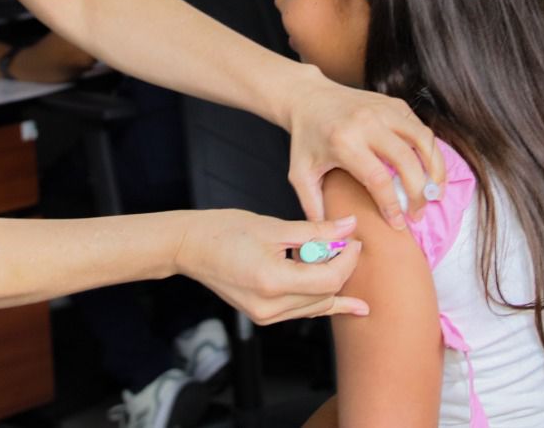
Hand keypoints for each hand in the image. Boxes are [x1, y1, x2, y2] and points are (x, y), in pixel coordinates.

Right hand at [174, 211, 367, 324]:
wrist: (191, 246)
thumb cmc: (225, 230)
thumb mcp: (274, 226)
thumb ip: (315, 230)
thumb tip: (348, 227)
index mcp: (272, 282)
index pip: (329, 280)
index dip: (347, 259)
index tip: (352, 239)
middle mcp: (270, 307)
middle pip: (326, 294)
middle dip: (342, 268)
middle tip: (346, 243)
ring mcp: (265, 316)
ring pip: (317, 306)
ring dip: (332, 282)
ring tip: (338, 258)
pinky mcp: (263, 316)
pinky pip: (302, 310)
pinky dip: (320, 298)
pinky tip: (348, 304)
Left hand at [284, 73, 444, 229]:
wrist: (308, 97)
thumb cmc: (306, 138)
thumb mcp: (300, 174)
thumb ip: (313, 207)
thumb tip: (334, 236)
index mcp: (344, 142)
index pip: (378, 180)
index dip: (393, 206)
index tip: (399, 225)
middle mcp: (367, 123)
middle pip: (407, 161)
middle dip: (418, 193)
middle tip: (419, 214)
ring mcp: (383, 110)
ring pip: (423, 140)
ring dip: (436, 169)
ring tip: (435, 193)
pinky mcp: (393, 103)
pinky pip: (421, 127)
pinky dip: (430, 150)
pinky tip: (429, 169)